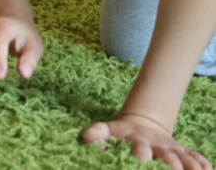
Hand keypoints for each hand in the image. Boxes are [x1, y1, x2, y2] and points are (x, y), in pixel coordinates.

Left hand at [83, 113, 211, 169]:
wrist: (143, 125)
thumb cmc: (122, 134)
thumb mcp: (108, 129)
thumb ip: (97, 133)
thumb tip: (87, 137)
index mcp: (138, 140)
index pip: (140, 145)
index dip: (141, 151)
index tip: (141, 156)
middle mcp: (158, 145)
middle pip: (167, 155)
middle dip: (172, 163)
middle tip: (173, 169)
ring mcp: (173, 149)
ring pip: (186, 158)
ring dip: (191, 166)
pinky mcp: (183, 153)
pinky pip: (197, 159)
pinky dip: (203, 165)